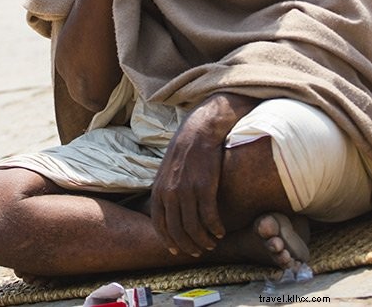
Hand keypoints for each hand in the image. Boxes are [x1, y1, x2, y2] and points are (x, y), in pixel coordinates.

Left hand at [150, 100, 225, 256]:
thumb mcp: (166, 169)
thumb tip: (165, 208)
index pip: (160, 225)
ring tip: (212, 243)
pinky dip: (216, 229)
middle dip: (188, 246)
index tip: (177, 250)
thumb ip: (164, 189)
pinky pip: (210, 218)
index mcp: (159, 189)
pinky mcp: (205, 187)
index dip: (169, 241)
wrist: (200, 130)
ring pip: (194, 228)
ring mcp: (187, 191)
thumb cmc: (185, 149)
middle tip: (198, 251)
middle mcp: (170, 193)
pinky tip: (221, 231)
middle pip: (177, 231)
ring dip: (204, 240)